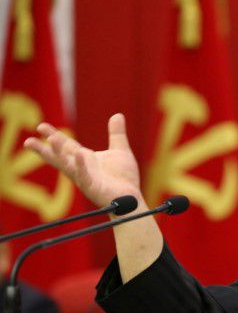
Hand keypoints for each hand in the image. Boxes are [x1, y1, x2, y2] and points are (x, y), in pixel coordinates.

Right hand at [24, 113, 143, 208]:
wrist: (132, 198)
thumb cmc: (123, 178)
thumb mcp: (120, 151)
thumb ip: (117, 134)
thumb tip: (118, 114)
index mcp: (84, 158)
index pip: (66, 145)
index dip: (54, 136)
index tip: (40, 126)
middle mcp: (80, 168)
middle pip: (59, 157)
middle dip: (45, 149)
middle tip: (29, 141)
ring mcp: (84, 178)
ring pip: (68, 166)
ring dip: (59, 154)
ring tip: (53, 139)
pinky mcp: (93, 188)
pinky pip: (84, 176)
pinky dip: (81, 166)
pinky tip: (80, 154)